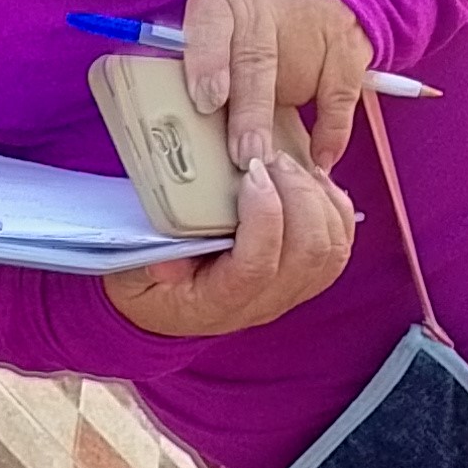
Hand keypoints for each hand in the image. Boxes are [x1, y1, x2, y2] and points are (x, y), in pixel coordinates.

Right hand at [103, 154, 358, 336]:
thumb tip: (166, 264)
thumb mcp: (129, 275)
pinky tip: (312, 178)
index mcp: (218, 303)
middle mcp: (263, 304)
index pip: (258, 267)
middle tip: (271, 157)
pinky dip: (334, 207)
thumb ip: (145, 264)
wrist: (163, 310)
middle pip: (307, 254)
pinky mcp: (304, 277)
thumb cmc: (144, 283)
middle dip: (298, 194)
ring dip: (318, 198)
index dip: (264, 218)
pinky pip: (339, 246)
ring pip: (331, 250)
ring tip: (289, 163)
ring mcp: (290, 293)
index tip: (250, 173)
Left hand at [180, 0, 373, 170]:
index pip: (210, 21)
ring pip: (294, 78)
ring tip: (271, 164)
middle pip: (254, 61)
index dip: (207, 60)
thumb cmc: (251, 14)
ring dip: (282, 125)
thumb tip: (187, 115)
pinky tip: (320, 158)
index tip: (206, 100)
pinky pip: (338, 94)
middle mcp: (265, 7)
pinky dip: (332, 130)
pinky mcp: (348, 44)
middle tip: (244, 154)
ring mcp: (311, 24)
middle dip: (248, 112)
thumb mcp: (217, 18)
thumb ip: (202, 58)